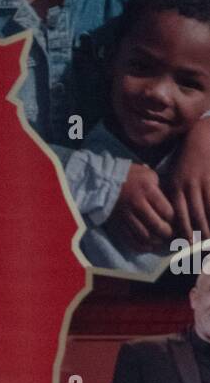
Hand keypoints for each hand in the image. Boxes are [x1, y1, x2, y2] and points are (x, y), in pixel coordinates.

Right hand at [109, 163, 174, 251]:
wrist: (103, 181)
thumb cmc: (130, 176)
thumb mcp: (149, 175)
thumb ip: (160, 190)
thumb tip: (170, 205)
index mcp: (147, 190)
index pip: (167, 211)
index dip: (173, 219)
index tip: (174, 220)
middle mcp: (137, 204)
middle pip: (157, 227)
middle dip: (167, 233)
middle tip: (170, 234)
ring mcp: (126, 216)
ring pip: (145, 237)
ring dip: (156, 242)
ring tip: (161, 241)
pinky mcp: (117, 224)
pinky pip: (131, 241)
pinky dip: (142, 247)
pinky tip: (148, 246)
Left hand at [168, 117, 209, 241]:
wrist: (202, 137)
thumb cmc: (188, 160)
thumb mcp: (176, 177)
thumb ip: (177, 196)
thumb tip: (176, 221)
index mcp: (175, 188)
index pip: (180, 216)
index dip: (186, 233)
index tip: (189, 244)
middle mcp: (188, 186)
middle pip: (195, 217)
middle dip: (201, 234)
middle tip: (204, 245)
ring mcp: (203, 182)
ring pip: (209, 211)